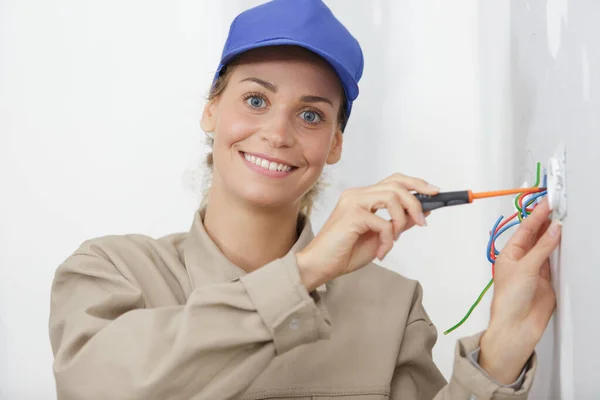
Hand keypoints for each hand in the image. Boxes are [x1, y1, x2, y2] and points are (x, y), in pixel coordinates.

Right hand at [296, 174, 438, 291]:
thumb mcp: (380, 237)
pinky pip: (384, 223)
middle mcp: (357, 194)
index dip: (417, 184)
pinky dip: (388, 240)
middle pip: (397, 184)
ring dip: (402, 221)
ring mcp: (353, 202)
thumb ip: (397, 223)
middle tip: (422, 222)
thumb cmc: (344, 253)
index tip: (435, 192)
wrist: (319, 266)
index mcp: (362, 197)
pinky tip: (381, 253)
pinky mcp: (352, 215)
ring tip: (394, 240)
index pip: (394, 180)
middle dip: (416, 203)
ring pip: (392, 197)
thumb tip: (421, 213)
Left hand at [480, 199, 561, 383]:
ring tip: (563, 218)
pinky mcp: (547, 279)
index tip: (548, 202)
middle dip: (547, 221)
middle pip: (537, 235)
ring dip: (555, 234)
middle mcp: (522, 259)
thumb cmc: (509, 300)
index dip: (537, 215)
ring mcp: (535, 269)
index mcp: (510, 254)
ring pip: (547, 246)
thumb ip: (542, 249)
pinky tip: (566, 240)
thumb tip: (553, 230)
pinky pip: (556, 260)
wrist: (517, 325)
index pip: (526, 229)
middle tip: (558, 205)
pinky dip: (561, 250)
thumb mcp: (525, 268)